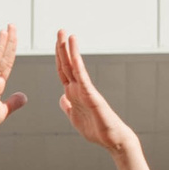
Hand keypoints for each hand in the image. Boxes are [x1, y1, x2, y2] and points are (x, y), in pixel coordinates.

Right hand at [0, 25, 27, 149]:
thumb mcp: (1, 113)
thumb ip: (12, 103)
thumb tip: (24, 96)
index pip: (7, 63)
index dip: (12, 49)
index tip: (15, 35)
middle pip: (2, 58)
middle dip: (8, 41)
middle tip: (12, 25)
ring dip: (0, 46)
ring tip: (5, 31)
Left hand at [55, 31, 136, 155]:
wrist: (113, 140)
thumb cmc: (97, 131)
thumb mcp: (75, 119)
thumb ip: (68, 107)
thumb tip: (62, 98)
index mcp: (73, 94)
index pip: (63, 71)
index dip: (58, 58)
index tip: (55, 43)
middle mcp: (79, 88)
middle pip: (67, 64)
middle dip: (62, 47)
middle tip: (60, 29)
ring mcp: (85, 90)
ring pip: (75, 66)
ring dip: (70, 50)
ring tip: (67, 34)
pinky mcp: (92, 95)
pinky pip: (82, 75)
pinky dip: (77, 62)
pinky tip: (74, 51)